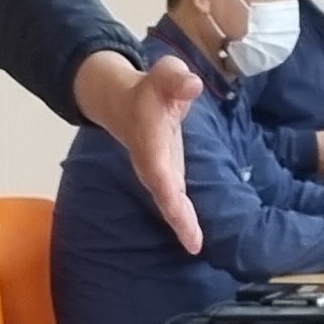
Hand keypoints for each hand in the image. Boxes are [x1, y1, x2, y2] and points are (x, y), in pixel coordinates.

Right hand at [77, 48, 207, 251]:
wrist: (128, 104)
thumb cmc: (150, 90)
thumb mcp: (164, 76)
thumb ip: (176, 78)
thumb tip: (193, 84)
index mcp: (151, 145)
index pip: (161, 173)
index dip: (170, 193)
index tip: (179, 212)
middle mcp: (153, 167)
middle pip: (165, 196)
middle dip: (178, 219)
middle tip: (193, 244)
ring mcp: (160, 176)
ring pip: (171, 204)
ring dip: (183, 225)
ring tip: (195, 247)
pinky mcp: (169, 179)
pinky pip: (178, 203)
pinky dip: (186, 220)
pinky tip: (196, 239)